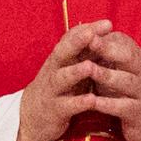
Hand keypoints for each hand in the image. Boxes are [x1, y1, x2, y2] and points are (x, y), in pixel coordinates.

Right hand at [13, 21, 111, 140]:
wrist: (34, 117)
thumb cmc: (60, 88)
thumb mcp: (69, 68)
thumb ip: (83, 52)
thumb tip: (103, 32)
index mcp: (60, 60)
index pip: (71, 40)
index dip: (87, 31)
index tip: (107, 23)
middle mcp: (54, 71)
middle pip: (62, 53)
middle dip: (77, 43)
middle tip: (92, 34)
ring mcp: (53, 90)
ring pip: (61, 79)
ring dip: (75, 72)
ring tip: (89, 66)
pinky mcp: (55, 110)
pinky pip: (66, 105)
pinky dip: (78, 102)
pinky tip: (91, 99)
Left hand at [78, 28, 140, 140]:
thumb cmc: (130, 93)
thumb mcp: (123, 71)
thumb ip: (109, 56)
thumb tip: (87, 33)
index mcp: (137, 61)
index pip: (123, 43)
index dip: (105, 37)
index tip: (86, 30)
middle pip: (129, 57)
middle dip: (108, 49)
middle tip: (90, 41)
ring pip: (127, 81)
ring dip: (108, 74)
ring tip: (89, 69)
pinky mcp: (139, 113)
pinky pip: (125, 107)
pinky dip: (109, 104)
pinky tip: (94, 102)